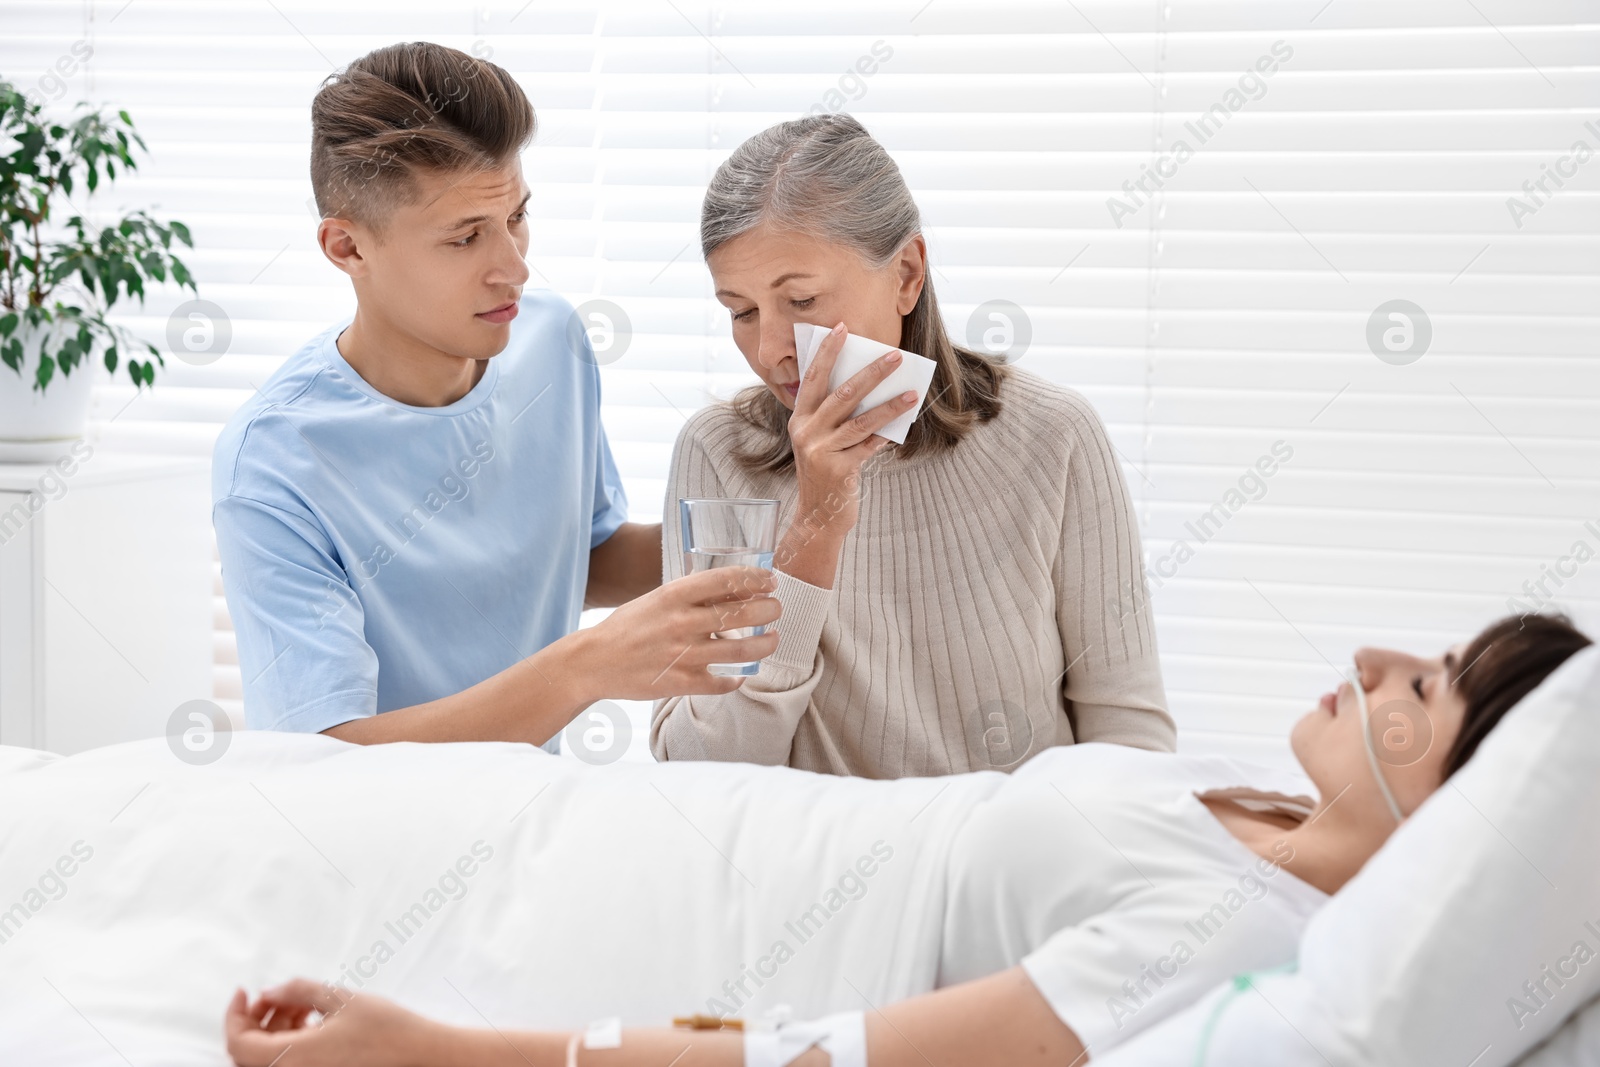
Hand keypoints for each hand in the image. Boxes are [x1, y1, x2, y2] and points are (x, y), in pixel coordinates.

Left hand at [223, 980, 441, 1066]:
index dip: (233, 1014)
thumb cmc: (386, 1028)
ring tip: (301, 1003)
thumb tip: (268, 991)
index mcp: (293, 1058)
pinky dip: (290, 1041)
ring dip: (275, 1028)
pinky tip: (313, 1021)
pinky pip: (289, 1062)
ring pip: (269, 1057)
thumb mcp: (340, 998)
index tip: (244, 990)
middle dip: (256, 1019)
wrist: (420, 1056)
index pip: (238, 1043)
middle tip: (276, 994)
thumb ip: (298, 990)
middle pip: (249, 1052)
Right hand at [578, 565, 780, 698]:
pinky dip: (737, 679)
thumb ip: (689, 595)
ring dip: (765, 644)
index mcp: (673, 596)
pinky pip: (722, 683)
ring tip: (773, 638)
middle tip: (777, 608)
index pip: (725, 580)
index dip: (754, 578)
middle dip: (768, 609)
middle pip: (740, 614)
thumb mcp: (656, 600)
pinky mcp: (680, 683)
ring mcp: (682, 655)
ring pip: (740, 651)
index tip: (770, 580)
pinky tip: (743, 674)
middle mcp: (680, 623)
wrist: (594, 661)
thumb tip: (731, 588)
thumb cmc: (628, 626)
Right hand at [788, 321, 918, 536]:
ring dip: (889, 404)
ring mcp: (821, 451)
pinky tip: (904, 424)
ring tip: (911, 392)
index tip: (842, 328)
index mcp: (799, 419)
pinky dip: (887, 433)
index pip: (813, 377)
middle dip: (871, 372)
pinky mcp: (839, 470)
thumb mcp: (820, 441)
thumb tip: (871, 387)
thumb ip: (835, 417)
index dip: (828, 352)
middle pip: (842, 393)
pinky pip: (869, 445)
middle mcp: (806, 432)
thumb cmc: (826, 473)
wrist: (818, 517)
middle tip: (895, 355)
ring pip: (860, 420)